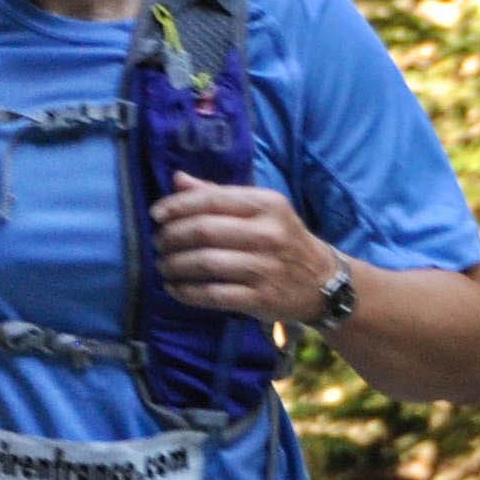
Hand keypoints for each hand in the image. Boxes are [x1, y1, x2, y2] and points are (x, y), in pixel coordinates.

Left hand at [151, 173, 346, 323]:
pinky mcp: (260, 299)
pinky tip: (175, 288)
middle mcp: (268, 234)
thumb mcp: (260, 210)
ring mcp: (265, 268)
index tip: (156, 215)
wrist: (322, 280)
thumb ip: (218, 194)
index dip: (177, 206)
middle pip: (204, 231)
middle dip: (172, 237)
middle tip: (158, 243)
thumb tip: (178, 180)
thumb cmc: (282, 239)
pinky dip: (186, 292)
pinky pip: (212, 294)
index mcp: (267, 204)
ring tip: (163, 266)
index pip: (211, 199)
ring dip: (174, 265)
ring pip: (205, 263)